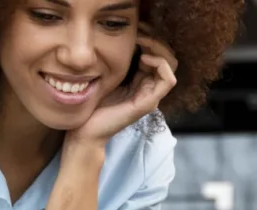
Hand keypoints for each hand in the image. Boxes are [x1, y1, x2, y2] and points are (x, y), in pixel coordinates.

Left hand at [66, 37, 178, 153]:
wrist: (85, 130)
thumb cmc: (93, 105)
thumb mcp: (106, 76)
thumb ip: (117, 62)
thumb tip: (122, 41)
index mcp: (140, 81)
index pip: (158, 55)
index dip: (151, 40)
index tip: (136, 31)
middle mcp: (149, 88)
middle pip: (168, 58)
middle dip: (157, 41)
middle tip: (141, 33)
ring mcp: (151, 96)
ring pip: (171, 66)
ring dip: (159, 49)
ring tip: (143, 42)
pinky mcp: (148, 103)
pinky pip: (168, 81)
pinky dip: (161, 65)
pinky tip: (144, 58)